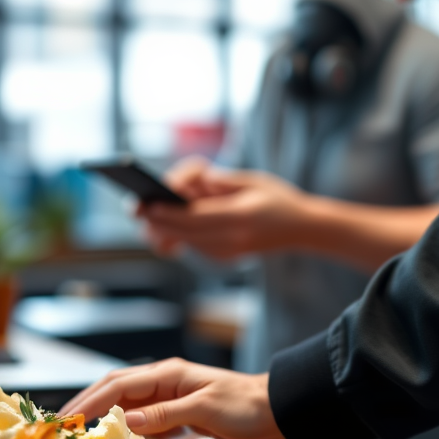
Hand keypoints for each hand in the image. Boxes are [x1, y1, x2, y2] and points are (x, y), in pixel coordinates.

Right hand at [59, 358, 284, 438]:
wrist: (275, 412)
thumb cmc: (244, 405)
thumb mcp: (203, 408)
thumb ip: (165, 414)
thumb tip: (127, 422)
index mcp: (167, 374)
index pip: (119, 385)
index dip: (91, 400)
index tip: (68, 418)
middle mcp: (164, 384)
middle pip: (116, 391)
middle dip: (88, 405)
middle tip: (62, 425)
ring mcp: (171, 401)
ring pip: (128, 408)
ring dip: (105, 420)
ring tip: (80, 437)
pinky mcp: (180, 418)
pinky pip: (146, 424)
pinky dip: (128, 433)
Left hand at [140, 164, 309, 259]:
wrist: (303, 229)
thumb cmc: (278, 198)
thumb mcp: (251, 181)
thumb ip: (219, 182)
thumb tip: (187, 184)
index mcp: (240, 218)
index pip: (196, 218)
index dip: (169, 212)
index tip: (147, 205)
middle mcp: (232, 241)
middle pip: (185, 233)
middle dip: (157, 221)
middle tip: (136, 208)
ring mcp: (228, 253)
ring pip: (185, 241)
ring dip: (165, 227)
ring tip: (145, 212)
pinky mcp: (224, 257)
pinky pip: (193, 244)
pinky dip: (178, 232)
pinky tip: (165, 222)